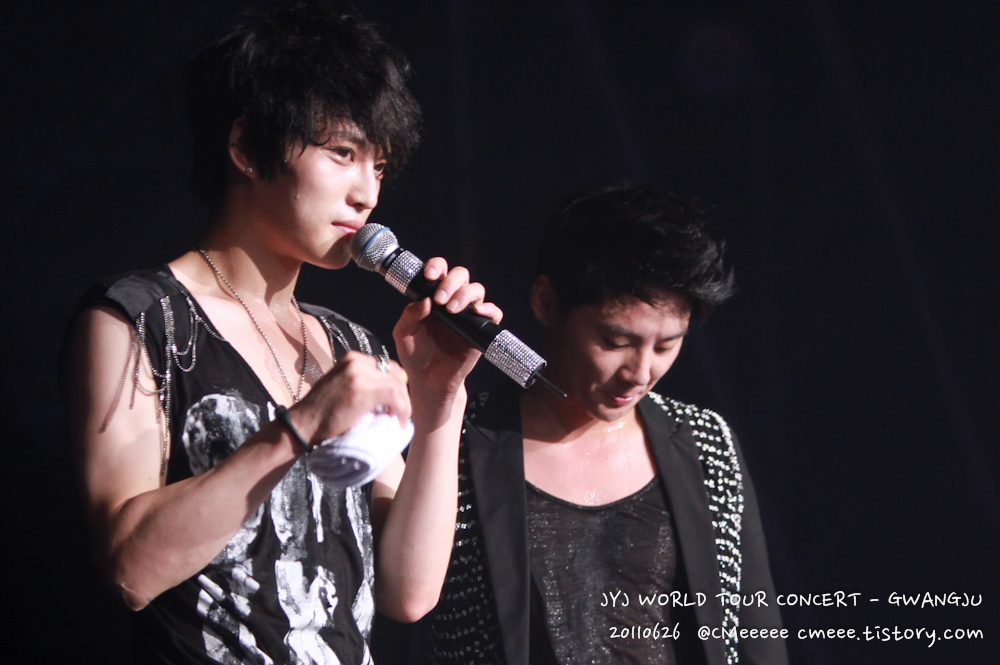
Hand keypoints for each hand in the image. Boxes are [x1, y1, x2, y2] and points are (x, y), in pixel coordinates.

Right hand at [290, 351, 410, 443]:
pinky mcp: (363, 390)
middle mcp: (356, 361)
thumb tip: (390, 389)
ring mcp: (359, 374)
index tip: (398, 402)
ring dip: (404, 405)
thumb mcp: (341, 385)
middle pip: (394, 373)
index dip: (397, 384)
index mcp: (352, 358)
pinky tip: (399, 422)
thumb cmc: (320, 412)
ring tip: (401, 420)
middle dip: (403, 395)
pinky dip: (402, 410)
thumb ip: (362, 381)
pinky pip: (395, 397)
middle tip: (402, 413)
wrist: (301, 425)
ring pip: (397, 386)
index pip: (386, 365)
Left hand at [393, 258, 502, 399]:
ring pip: (476, 290)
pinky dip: (489, 309)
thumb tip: (425, 300)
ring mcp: (467, 314)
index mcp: (433, 296)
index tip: (429, 276)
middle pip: (461, 276)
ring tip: (452, 310)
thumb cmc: (415, 355)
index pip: (439, 271)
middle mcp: (452, 301)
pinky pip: (493, 314)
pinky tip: (477, 312)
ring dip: (465, 295)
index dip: (437, 267)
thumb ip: (410, 315)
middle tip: (440, 300)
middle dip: (451, 283)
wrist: (428, 381)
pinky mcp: (480, 330)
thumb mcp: (403, 334)